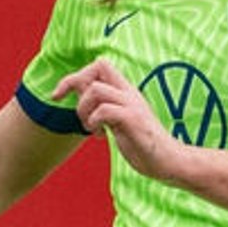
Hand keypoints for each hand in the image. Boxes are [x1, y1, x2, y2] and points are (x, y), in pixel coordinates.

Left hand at [52, 59, 182, 181]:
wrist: (169, 161)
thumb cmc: (143, 145)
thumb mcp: (118, 122)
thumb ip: (103, 108)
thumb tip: (81, 98)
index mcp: (126, 91)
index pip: (99, 65)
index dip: (73, 77)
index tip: (58, 97)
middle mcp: (129, 93)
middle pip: (99, 65)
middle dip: (76, 83)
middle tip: (79, 112)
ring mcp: (133, 105)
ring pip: (96, 89)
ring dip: (84, 110)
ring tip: (92, 128)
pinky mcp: (134, 120)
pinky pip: (105, 110)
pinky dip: (94, 122)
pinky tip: (101, 135)